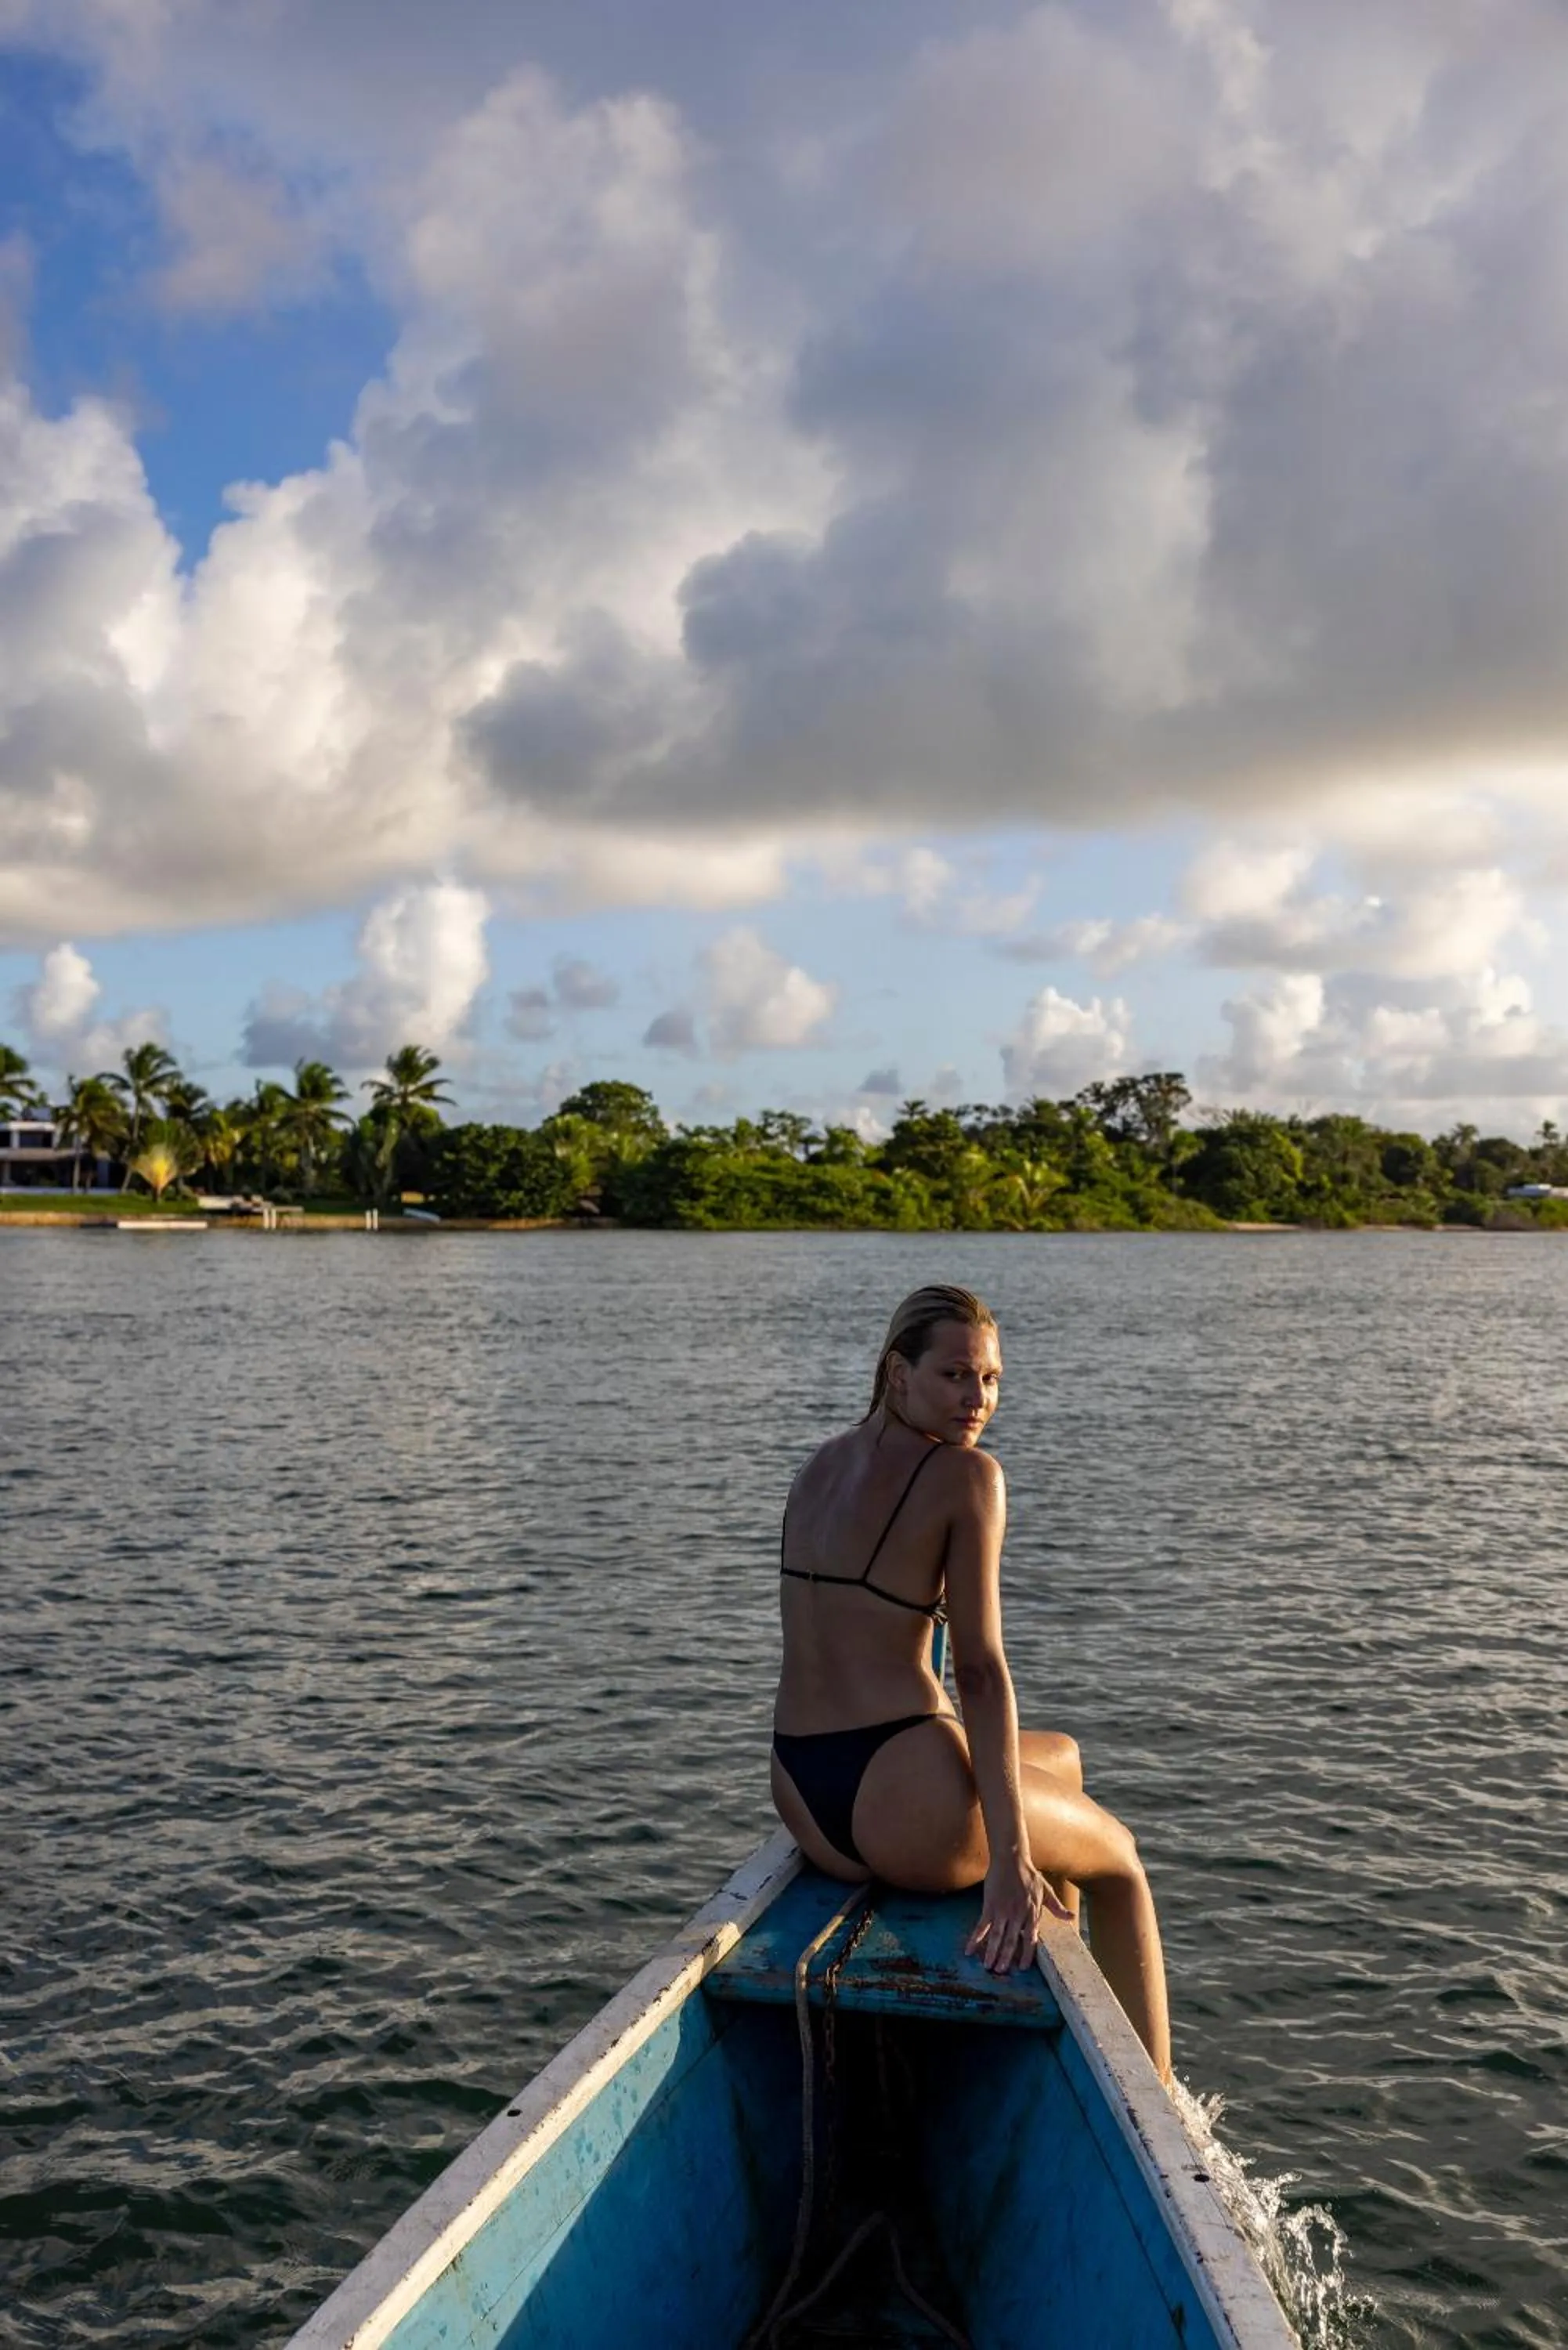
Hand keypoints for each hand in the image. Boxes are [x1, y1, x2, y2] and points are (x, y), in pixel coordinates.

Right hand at [965, 1856, 1070, 1972]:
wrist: (1011, 1858)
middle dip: (1006, 1957)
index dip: (1027, 1954)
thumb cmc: (1029, 1875)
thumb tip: (1071, 1918)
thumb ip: (1057, 1907)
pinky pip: (981, 1925)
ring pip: (996, 1936)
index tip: (1023, 1967)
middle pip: (1011, 1940)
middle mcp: (1017, 1914)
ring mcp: (1002, 1910)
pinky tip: (969, 1949)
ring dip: (991, 1952)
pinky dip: (975, 1938)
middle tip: (1001, 1972)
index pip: (1030, 1938)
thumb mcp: (1046, 1891)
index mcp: (1032, 1912)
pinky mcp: (989, 1905)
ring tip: (987, 1966)